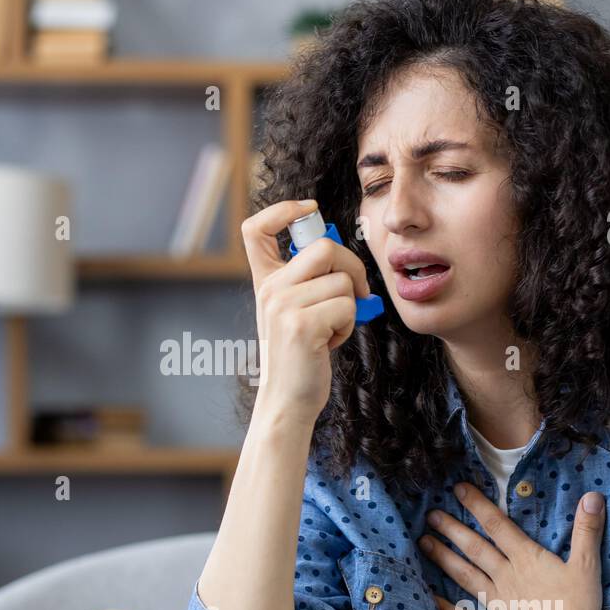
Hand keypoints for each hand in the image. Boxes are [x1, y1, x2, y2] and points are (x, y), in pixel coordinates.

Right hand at [242, 198, 373, 423]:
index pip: (254, 228)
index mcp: (265, 281)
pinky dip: (348, 327)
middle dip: (352, 267)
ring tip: (331, 329)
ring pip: (342, 281)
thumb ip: (310, 280)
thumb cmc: (302, 355)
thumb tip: (344, 256)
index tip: (309, 210)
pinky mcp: (301, 325)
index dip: (282, 208)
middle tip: (355, 294)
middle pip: (324, 246)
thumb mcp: (297, 310)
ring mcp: (282, 306)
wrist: (289, 400)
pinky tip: (330, 343)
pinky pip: (346, 306)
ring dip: (350, 307)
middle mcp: (269, 288)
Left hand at [417, 482, 606, 609]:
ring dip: (444, 558)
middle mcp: (506, 577)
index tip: (458, 489)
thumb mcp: (587, 566)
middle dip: (452, 529)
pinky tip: (430, 599)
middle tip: (430, 515)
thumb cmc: (577, 608)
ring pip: (466, 576)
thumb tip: (593, 495)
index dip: (478, 505)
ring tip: (424, 543)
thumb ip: (586, 531)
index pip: (497, 526)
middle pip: (475, 549)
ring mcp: (497, 604)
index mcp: (526, 559)